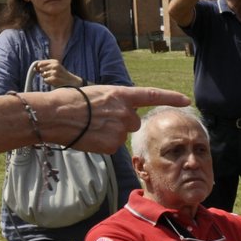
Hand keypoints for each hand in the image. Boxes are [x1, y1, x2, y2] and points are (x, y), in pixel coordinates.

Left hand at [31, 59, 80, 87]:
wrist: (72, 81)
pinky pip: (45, 80)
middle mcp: (55, 65)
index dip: (37, 67)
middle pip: (40, 69)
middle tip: (51, 75)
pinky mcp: (54, 78)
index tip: (39, 70)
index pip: (40, 63)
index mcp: (54, 61)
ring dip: (47, 78)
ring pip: (43, 75)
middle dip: (43, 73)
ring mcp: (55, 72)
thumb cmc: (61, 74)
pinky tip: (55, 82)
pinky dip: (48, 82)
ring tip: (54, 78)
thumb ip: (45, 66)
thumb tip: (34, 68)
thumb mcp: (55, 67)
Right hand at [38, 85, 189, 153]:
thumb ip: (117, 103)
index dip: (170, 97)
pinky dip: (102, 143)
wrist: (55, 115)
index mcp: (122, 95)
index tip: (186, 100)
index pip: (152, 95)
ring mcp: (120, 129)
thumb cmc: (71, 101)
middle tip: (99, 119)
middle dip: (122, 122)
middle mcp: (126, 112)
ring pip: (122, 135)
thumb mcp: (99, 94)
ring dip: (110, 133)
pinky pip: (112, 146)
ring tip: (90, 126)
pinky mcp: (113, 145)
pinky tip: (89, 136)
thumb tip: (125, 113)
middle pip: (134, 122)